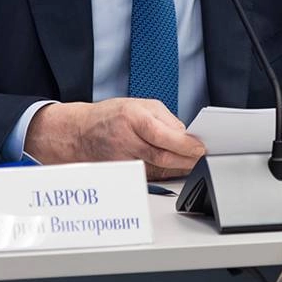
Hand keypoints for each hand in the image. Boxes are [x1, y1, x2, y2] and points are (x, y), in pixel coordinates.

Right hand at [24, 98, 205, 179]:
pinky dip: (166, 173)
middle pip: (163, 157)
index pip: (164, 136)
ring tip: (193, 162)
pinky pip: (150, 176)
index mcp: (132, 119)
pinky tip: (175, 168)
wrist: (79, 134)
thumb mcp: (139, 104)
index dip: (186, 144)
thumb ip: (165, 119)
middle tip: (202, 158)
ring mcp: (123, 161)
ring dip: (179, 167)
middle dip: (188, 159)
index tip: (201, 148)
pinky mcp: (122, 174)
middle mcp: (126, 141)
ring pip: (159, 170)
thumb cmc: (110, 116)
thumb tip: (186, 135)